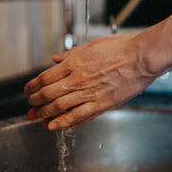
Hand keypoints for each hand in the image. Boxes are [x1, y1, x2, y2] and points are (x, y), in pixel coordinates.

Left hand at [24, 33, 154, 129]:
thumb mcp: (93, 44)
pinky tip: (55, 126)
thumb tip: (56, 58)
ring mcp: (89, 93)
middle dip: (35, 102)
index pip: (45, 77)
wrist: (142, 58)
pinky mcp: (101, 105)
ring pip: (59, 107)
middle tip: (30, 106)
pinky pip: (78, 117)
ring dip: (45, 114)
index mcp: (75, 63)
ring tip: (37, 118)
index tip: (29, 90)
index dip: (33, 85)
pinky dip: (64, 123)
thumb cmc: (122, 48)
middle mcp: (78, 79)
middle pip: (48, 94)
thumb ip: (72, 53)